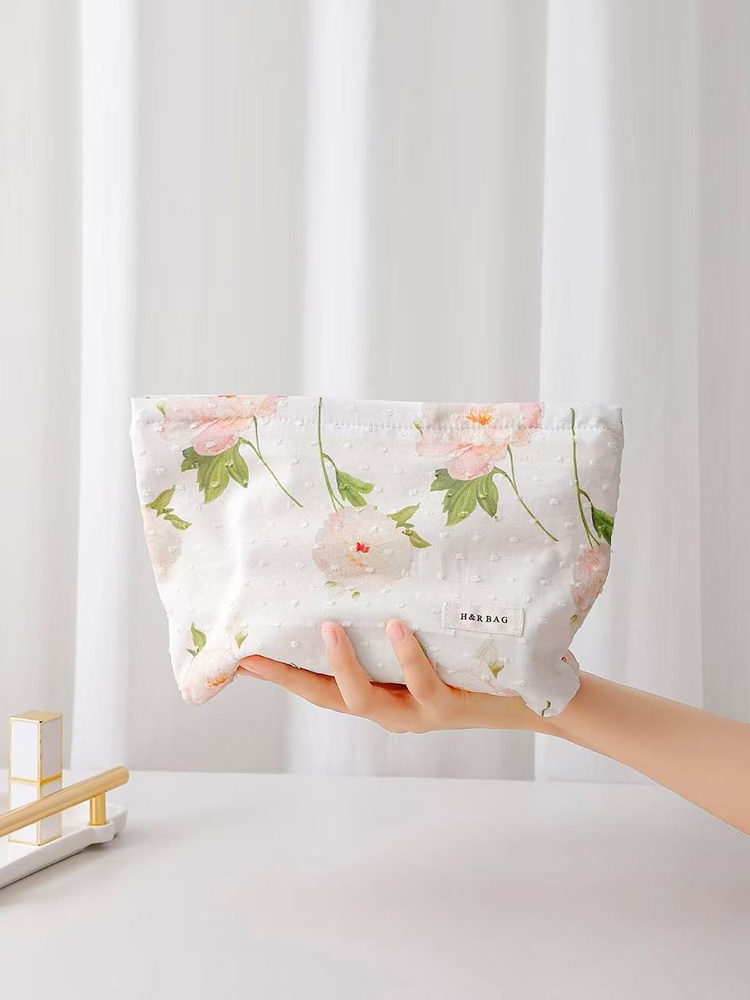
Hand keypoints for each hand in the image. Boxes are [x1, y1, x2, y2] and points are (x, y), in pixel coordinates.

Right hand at [237, 619, 539, 733]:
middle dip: (286, 678)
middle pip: (325, 700)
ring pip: (365, 699)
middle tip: (251, 652)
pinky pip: (421, 682)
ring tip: (328, 626)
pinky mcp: (449, 707)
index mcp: (380, 693)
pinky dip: (406, 655)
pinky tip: (395, 626)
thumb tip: (369, 563)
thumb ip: (398, 615)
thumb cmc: (478, 657)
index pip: (317, 686)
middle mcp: (391, 710)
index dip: (277, 673)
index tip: (238, 655)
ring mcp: (417, 713)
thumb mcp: (430, 637)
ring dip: (342, 665)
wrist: (539, 694)